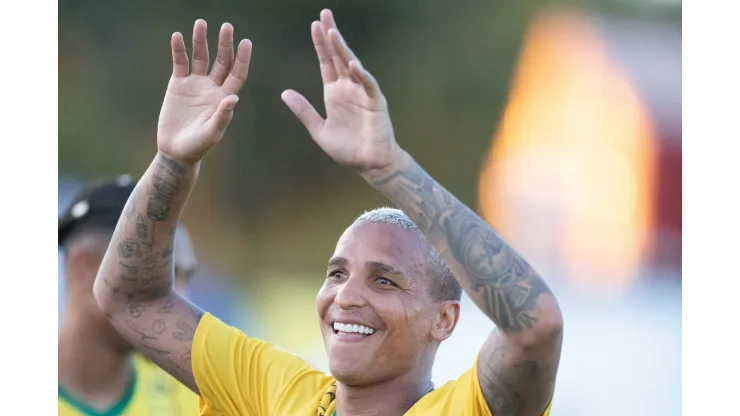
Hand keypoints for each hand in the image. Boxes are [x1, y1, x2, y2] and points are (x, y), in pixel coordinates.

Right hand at [157, 20, 251, 164]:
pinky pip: (180, 63)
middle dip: (225, 44)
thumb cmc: (198, 146)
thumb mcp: (212, 133)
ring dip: (200, 41)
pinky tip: (178, 36)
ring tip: (201, 23)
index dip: (242, 58)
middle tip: (227, 26)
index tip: (246, 42)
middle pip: (221, 61)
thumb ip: (222, 116)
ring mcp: (195, 84)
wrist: (176, 151)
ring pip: (200, 57)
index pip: (237, 73)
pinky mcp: (178, 84)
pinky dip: (179, 50)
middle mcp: (213, 87)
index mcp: (225, 97)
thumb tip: (233, 98)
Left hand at [281, 10, 402, 172]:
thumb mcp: (319, 130)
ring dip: (343, 49)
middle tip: (325, 14)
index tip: (314, 25)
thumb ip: (304, 111)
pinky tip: (352, 64)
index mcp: (334, 93)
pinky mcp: (376, 103)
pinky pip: (368, 85)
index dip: (320, 44)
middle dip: (332, 36)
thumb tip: (284, 93)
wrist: (368, 163)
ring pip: (352, 65)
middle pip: (339, 56)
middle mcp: (348, 88)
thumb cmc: (347, 149)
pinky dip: (361, 74)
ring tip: (333, 32)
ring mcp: (363, 93)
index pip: (326, 62)